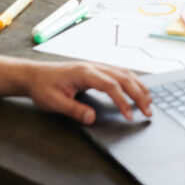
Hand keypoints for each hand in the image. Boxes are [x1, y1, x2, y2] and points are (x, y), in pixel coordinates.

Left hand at [24, 61, 152, 124]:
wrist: (34, 75)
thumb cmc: (43, 87)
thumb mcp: (54, 102)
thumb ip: (74, 110)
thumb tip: (92, 118)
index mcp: (84, 72)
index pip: (111, 85)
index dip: (123, 101)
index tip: (129, 116)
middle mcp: (93, 67)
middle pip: (123, 77)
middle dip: (138, 94)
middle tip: (149, 111)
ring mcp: (96, 67)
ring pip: (124, 73)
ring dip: (138, 86)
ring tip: (149, 101)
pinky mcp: (96, 70)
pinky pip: (119, 74)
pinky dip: (132, 82)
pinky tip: (137, 90)